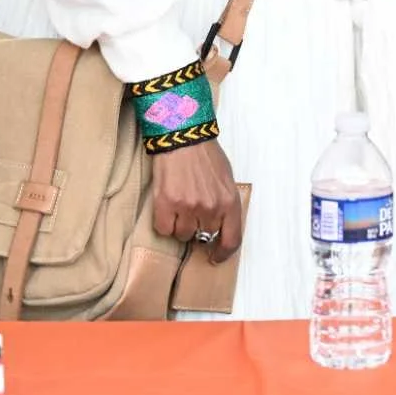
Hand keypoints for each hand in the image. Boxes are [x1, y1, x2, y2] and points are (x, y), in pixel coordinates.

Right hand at [150, 139, 242, 262]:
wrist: (182, 138)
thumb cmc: (205, 156)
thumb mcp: (226, 179)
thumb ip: (225, 204)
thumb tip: (220, 226)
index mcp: (230, 202)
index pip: (232, 239)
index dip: (223, 253)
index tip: (215, 256)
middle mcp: (210, 208)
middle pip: (204, 235)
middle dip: (198, 226)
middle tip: (193, 208)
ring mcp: (188, 208)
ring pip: (182, 235)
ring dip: (180, 224)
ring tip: (180, 202)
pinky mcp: (166, 206)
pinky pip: (164, 230)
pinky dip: (164, 222)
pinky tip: (167, 205)